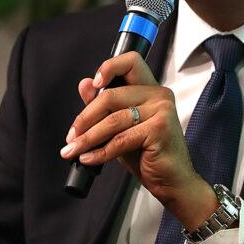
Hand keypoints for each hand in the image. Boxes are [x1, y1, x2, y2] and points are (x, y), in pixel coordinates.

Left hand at [60, 52, 214, 228]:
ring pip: (113, 120)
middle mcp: (159, 94)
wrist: (172, 181)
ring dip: (88, 138)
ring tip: (73, 151)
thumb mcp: (121, 128)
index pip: (131, 62)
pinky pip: (121, 139)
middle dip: (85, 118)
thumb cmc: (147, 154)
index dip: (109, 67)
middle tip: (71, 137)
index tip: (94, 84)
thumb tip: (85, 83)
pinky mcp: (160, 129)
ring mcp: (162, 110)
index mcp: (151, 89)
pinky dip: (100, 152)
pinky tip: (89, 160)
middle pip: (111, 95)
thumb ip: (105, 106)